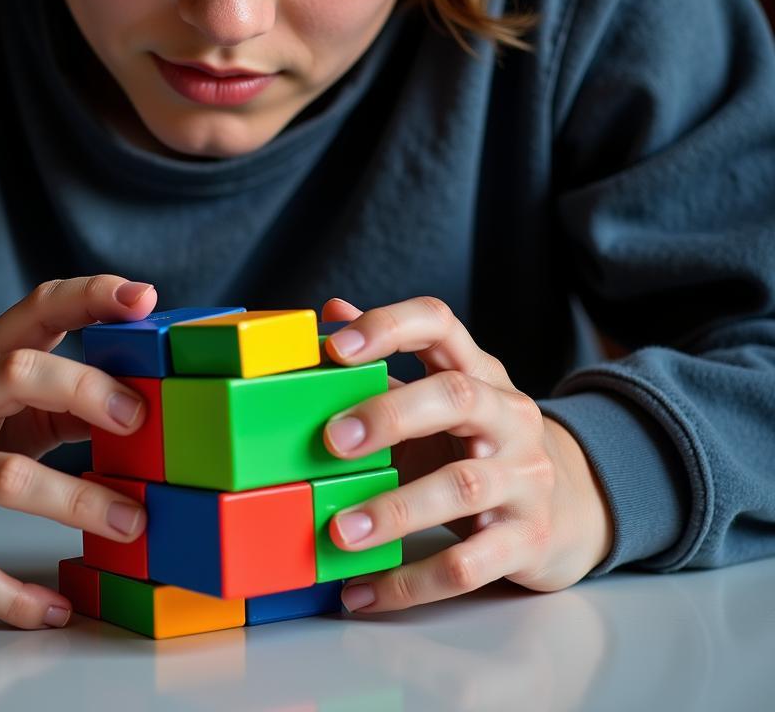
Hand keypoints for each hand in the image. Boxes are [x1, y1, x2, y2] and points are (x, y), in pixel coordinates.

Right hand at [0, 275, 157, 627]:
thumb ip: (61, 393)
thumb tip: (144, 400)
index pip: (34, 310)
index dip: (89, 298)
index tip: (142, 298)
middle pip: (17, 375)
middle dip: (86, 389)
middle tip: (139, 418)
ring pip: (8, 477)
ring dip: (78, 501)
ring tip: (132, 521)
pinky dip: (16, 596)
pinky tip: (57, 607)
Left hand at [318, 296, 613, 611]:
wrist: (573, 504)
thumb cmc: (481, 444)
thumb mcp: (440, 397)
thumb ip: (387, 362)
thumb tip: (333, 313)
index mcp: (477, 372)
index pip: (439, 325)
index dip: (389, 327)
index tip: (336, 348)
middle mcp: (508, 416)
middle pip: (455, 398)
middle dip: (390, 415)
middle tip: (333, 441)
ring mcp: (524, 478)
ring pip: (462, 488)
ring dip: (396, 510)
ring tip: (341, 531)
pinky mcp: (527, 541)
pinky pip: (468, 565)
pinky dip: (410, 583)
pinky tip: (363, 591)